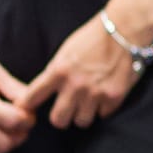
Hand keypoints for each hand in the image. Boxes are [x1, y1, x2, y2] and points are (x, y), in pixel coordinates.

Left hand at [19, 13, 143, 130]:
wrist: (124, 30)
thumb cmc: (93, 38)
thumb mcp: (66, 51)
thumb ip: (56, 72)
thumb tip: (46, 91)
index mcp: (58, 71)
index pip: (32, 97)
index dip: (28, 105)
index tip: (29, 107)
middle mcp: (75, 85)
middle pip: (58, 120)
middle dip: (61, 117)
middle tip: (66, 110)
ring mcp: (95, 93)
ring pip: (81, 122)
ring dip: (84, 114)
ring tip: (88, 103)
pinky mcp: (114, 97)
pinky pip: (103, 114)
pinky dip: (103, 107)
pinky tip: (105, 95)